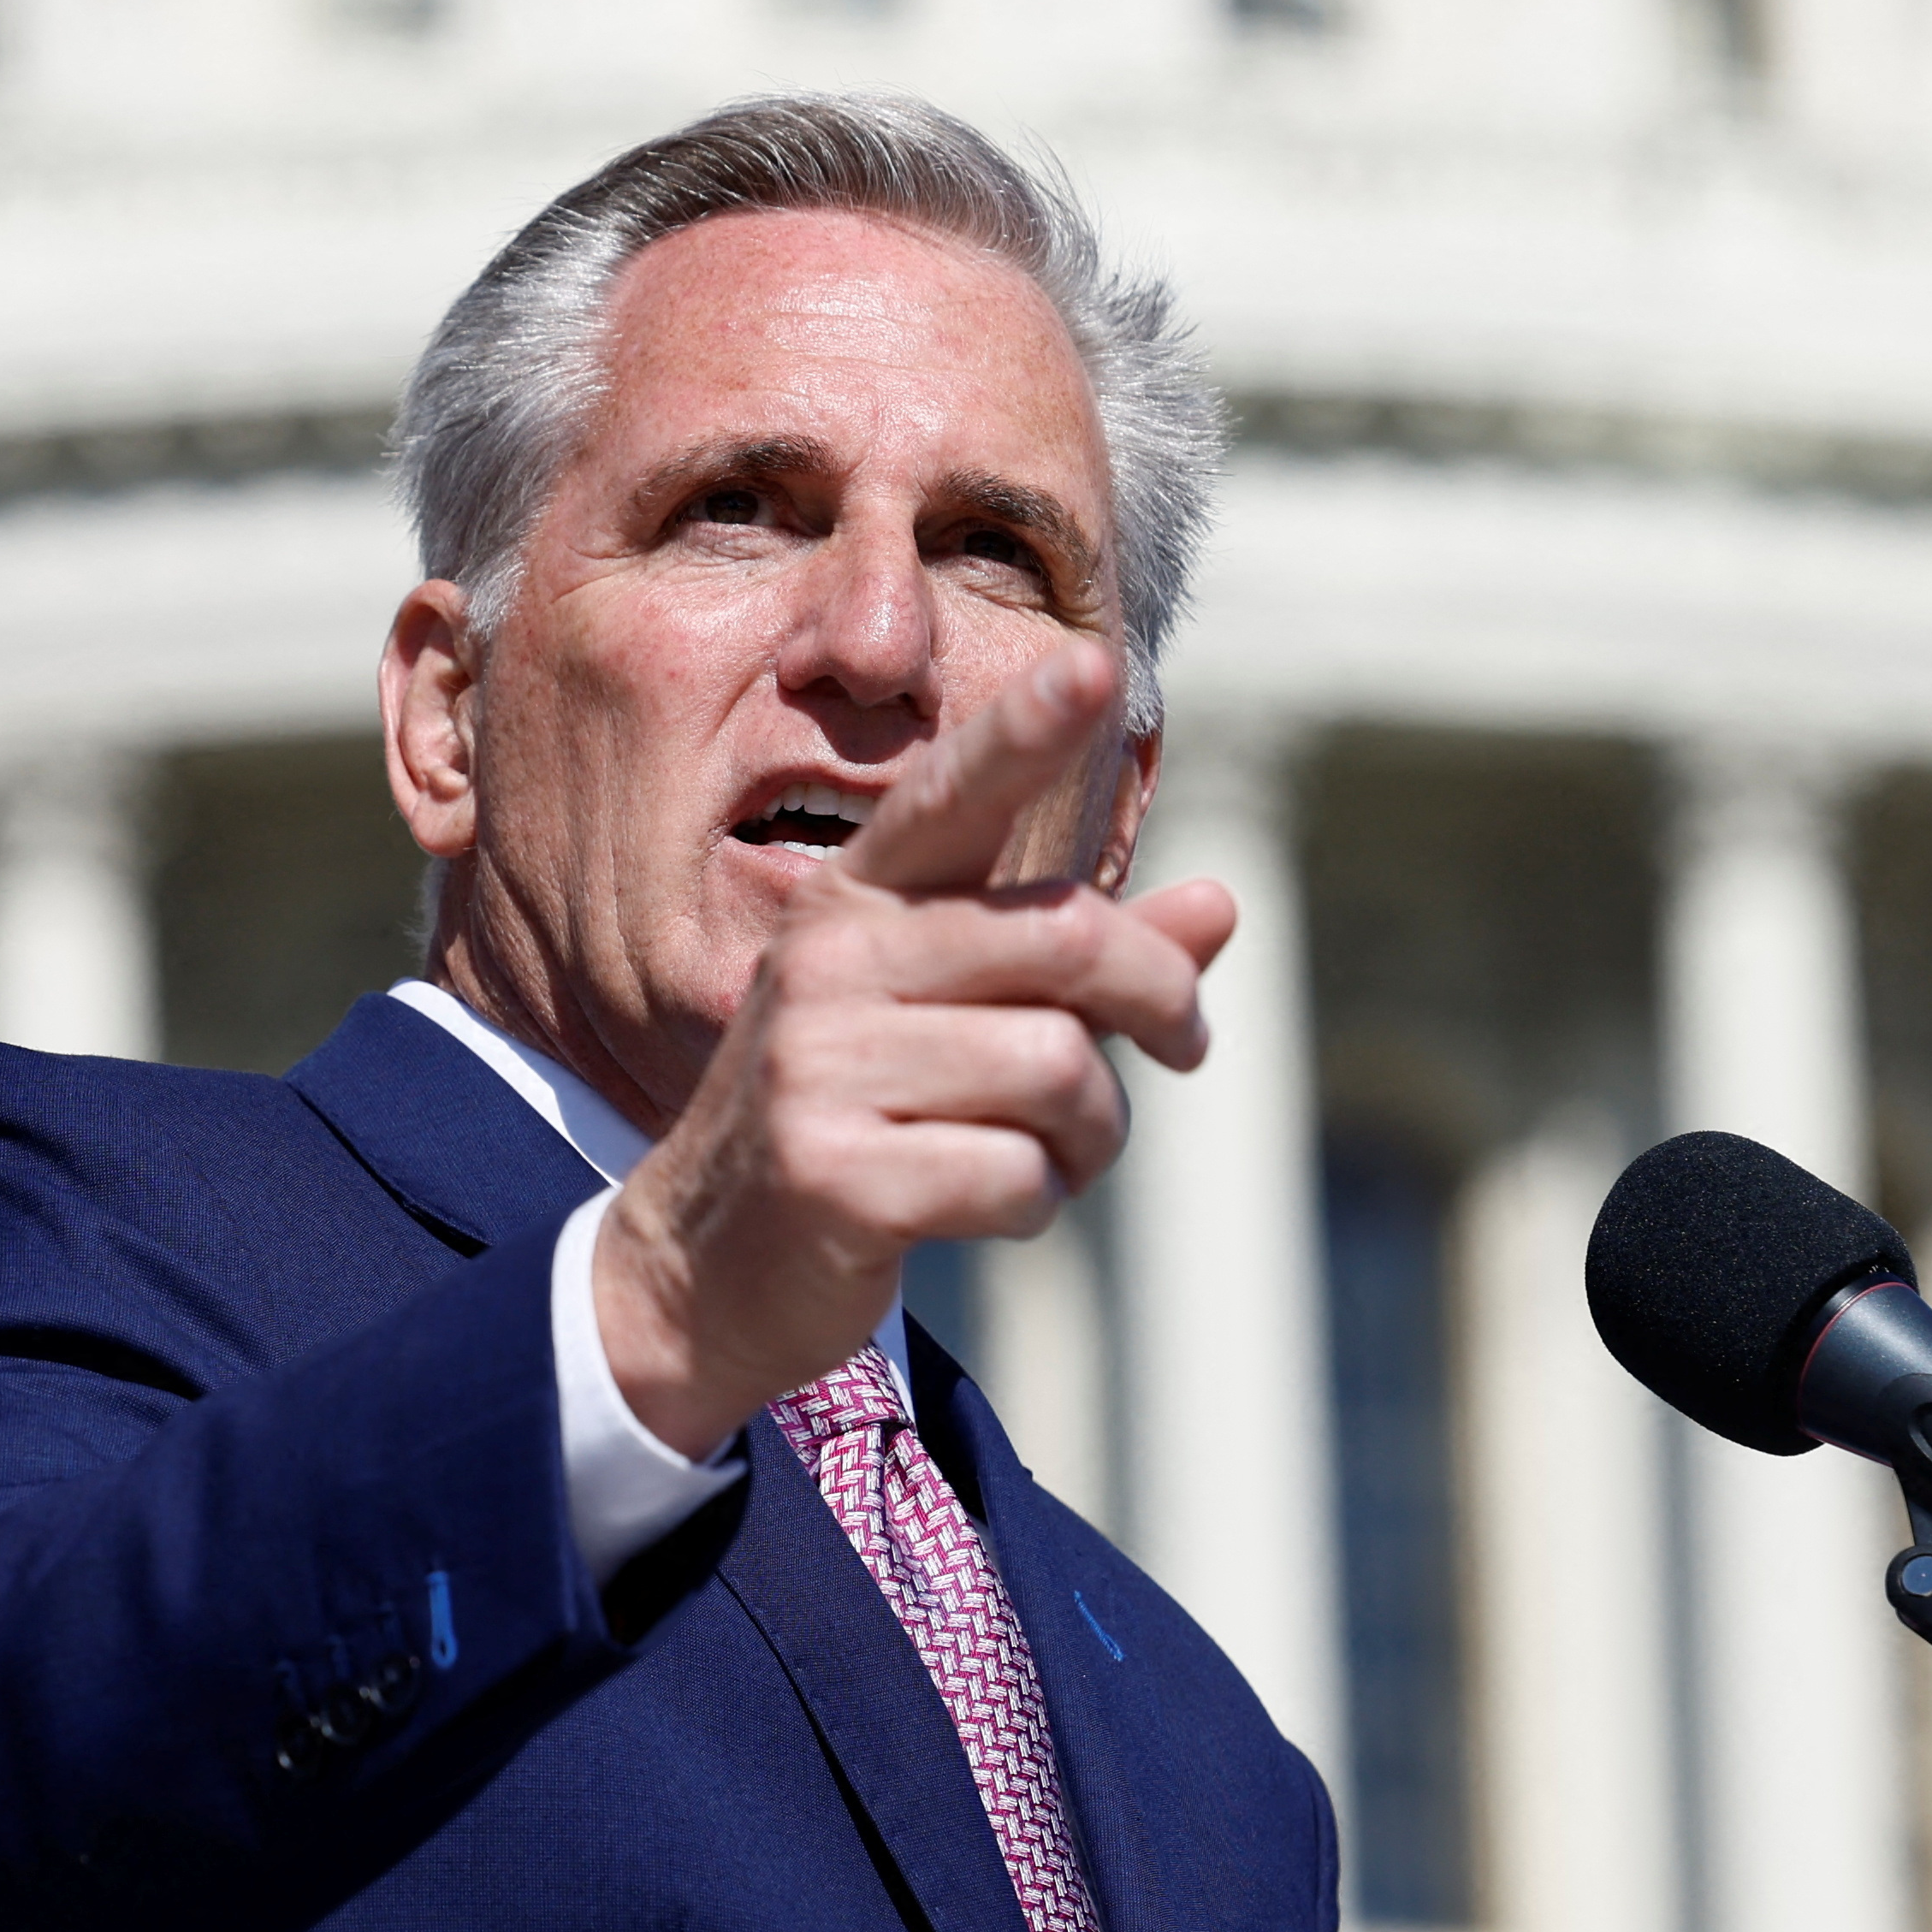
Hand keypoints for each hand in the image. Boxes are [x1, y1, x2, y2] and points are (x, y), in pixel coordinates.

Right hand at [594, 641, 1237, 1455]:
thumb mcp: (960, 1016)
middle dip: (1162, 1001)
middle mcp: (829, 962)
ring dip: (1093, 1130)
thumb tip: (1223, 902)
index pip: (952, 795)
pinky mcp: (830, 1175)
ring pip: (1057, 1069)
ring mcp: (818, 1068)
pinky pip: (1014, 1176)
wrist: (708, 1267)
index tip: (1091, 664)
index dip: (1023, 730)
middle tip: (1188, 1048)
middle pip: (1067, 942)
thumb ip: (1085, 960)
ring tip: (1054, 1151)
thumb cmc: (862, 1119)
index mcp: (858, 899)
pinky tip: (984, 1206)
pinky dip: (1035, 1203)